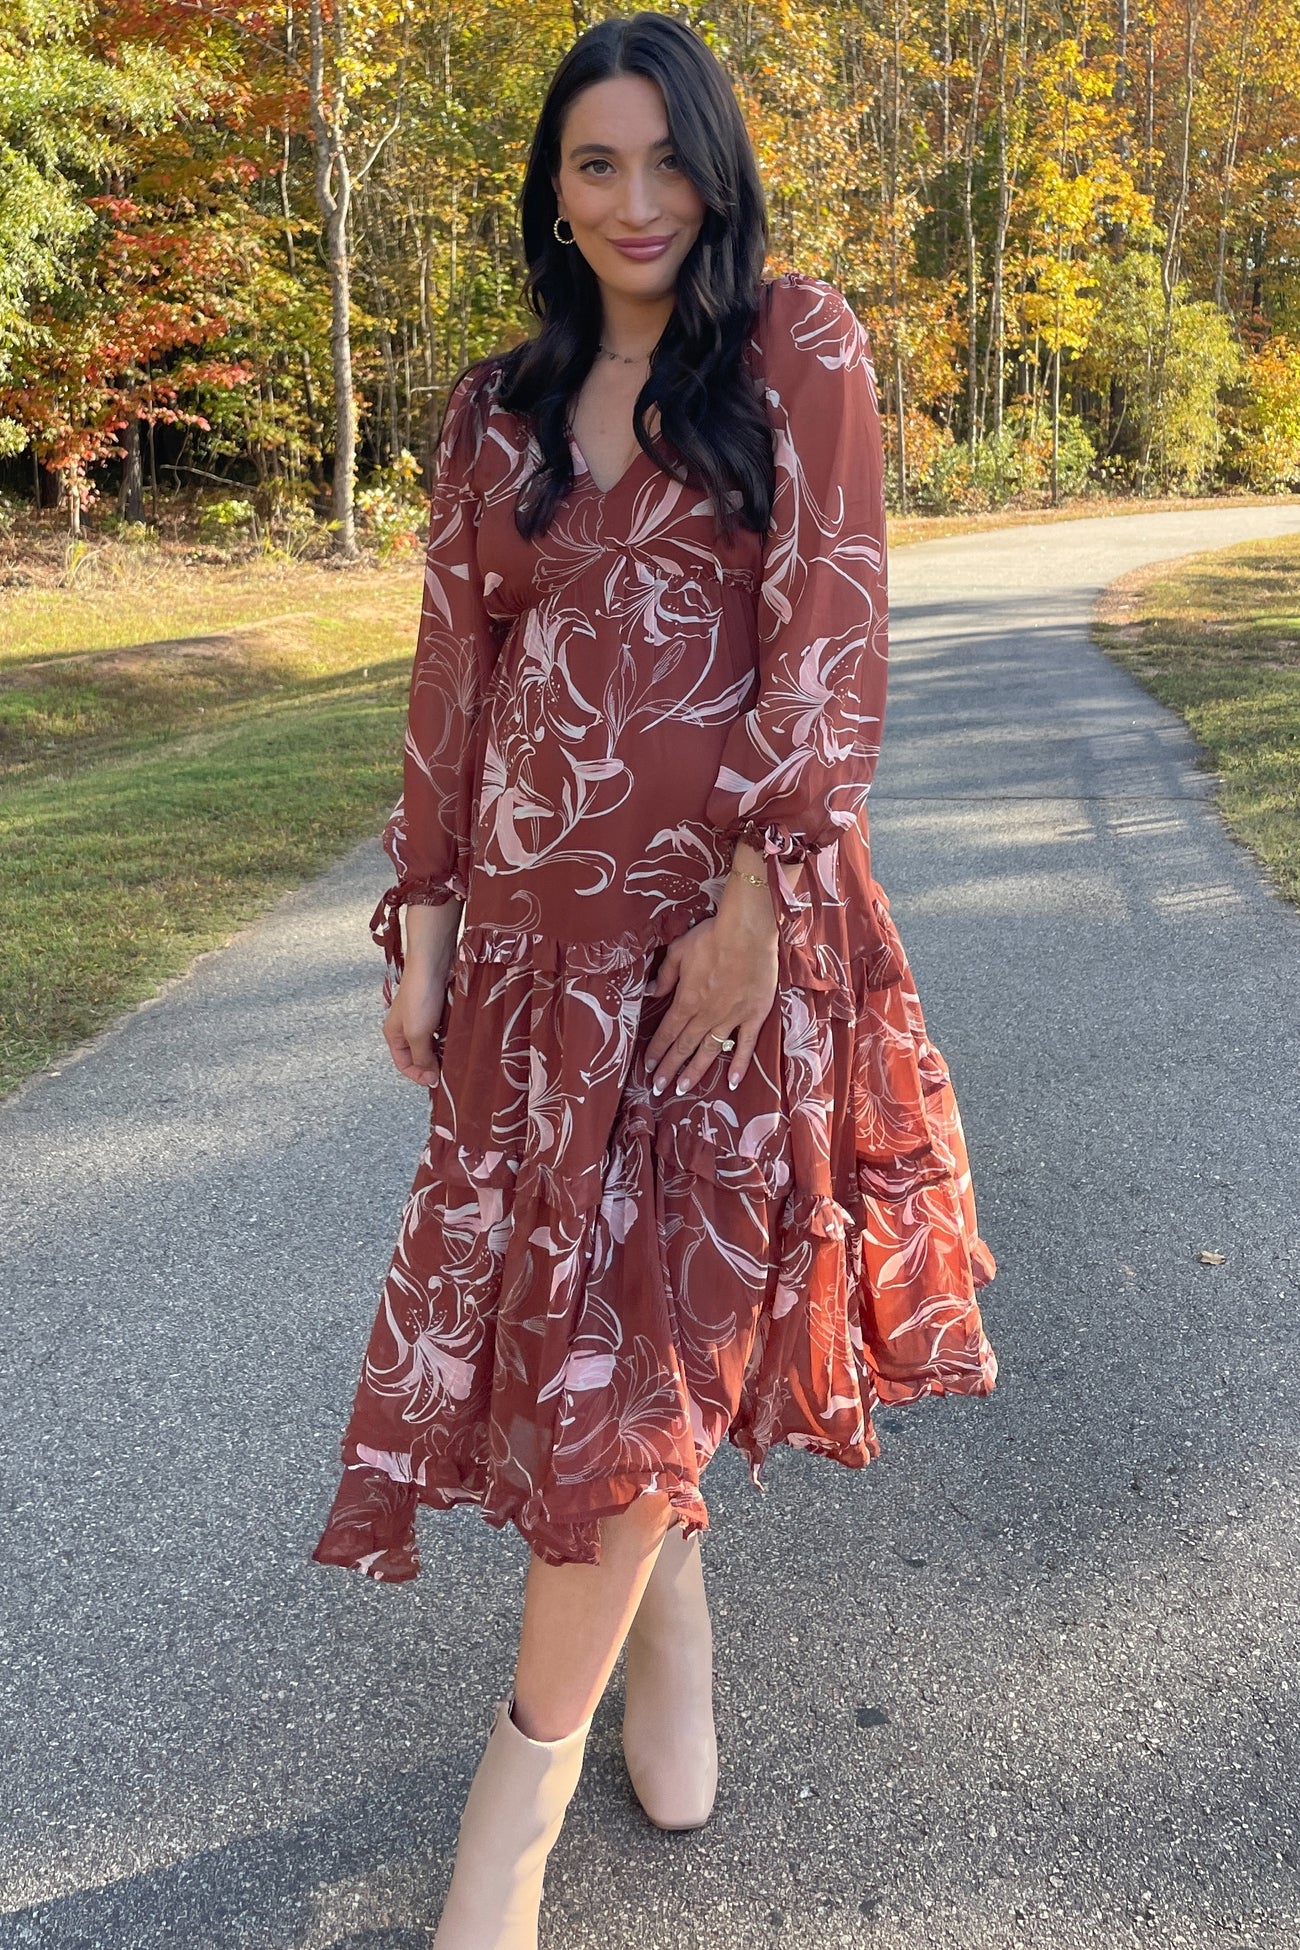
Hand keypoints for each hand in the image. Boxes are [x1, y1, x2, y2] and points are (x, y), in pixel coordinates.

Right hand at [382, 900, 460, 1086]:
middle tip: (450, 1072)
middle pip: (419, 1055)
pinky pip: (443, 1030)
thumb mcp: (417, 1033)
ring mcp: (422, 1018)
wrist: (433, 964)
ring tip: (457, 1058)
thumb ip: (422, 1058)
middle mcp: (406, 1028)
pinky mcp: (437, 1009)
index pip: (404, 1065)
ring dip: (444, 1052)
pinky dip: (450, 1038)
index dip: (419, 1076)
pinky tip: (460, 1040)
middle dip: (433, 1065)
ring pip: (433, 1043)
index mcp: (394, 1035)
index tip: (436, 1081)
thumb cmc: (419, 996)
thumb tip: (429, 1079)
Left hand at [645, 889, 778, 1096]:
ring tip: (683, 1090)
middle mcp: (706, 1015)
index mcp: (686, 1000)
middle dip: (669, 1069)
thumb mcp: (679, 950)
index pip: (667, 1032)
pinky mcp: (754, 1015)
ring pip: (710, 1051)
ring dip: (695, 1071)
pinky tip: (734, 1083)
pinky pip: (746, 1045)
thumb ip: (665, 975)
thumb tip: (652, 992)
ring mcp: (731, 1018)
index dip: (656, 1051)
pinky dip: (740, 1065)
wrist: (748, 931)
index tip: (648, 1066)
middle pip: (684, 1047)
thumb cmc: (711, 937)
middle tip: (658, 1088)